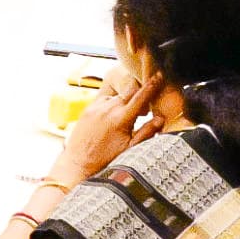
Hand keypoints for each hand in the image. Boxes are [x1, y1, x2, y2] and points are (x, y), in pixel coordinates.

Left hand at [55, 69, 162, 183]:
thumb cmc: (105, 159)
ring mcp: (96, 107)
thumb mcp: (130, 148)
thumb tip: (161, 119)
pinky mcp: (88, 108)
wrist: (78, 163)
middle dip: (139, 93)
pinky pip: (105, 98)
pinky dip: (112, 103)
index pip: (141, 96)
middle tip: (142, 109)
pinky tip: (113, 117)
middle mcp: (108, 108)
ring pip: (117, 95)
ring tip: (126, 118)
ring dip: (125, 100)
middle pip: (129, 90)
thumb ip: (147, 132)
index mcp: (121, 118)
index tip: (159, 75)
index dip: (152, 84)